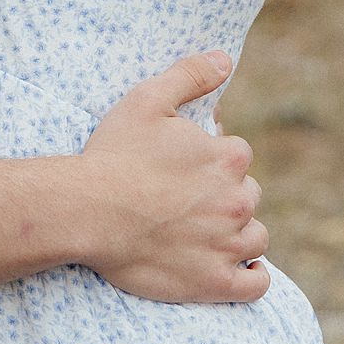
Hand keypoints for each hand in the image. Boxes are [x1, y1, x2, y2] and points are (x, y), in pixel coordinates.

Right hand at [77, 52, 269, 304]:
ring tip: (206, 232)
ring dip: (239, 234)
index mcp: (229, 157)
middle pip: (247, 195)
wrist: (87, 211)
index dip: (211, 159)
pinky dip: (253, 276)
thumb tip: (226, 58)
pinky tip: (238, 268)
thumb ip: (191, 75)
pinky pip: (256, 285)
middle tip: (187, 200)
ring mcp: (229, 245)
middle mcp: (238, 200)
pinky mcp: (216, 283)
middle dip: (225, 195)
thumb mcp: (147, 99)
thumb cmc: (115, 154)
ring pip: (256, 238)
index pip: (237, 156)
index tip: (183, 166)